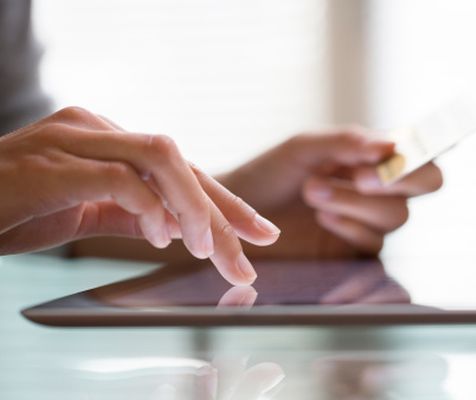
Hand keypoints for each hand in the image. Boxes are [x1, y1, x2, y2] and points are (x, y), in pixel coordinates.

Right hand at [0, 107, 279, 283]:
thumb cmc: (13, 207)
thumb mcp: (84, 213)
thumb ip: (131, 214)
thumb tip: (180, 228)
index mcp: (109, 141)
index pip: (181, 167)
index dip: (225, 201)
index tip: (259, 232)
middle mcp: (98, 129)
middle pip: (181, 162)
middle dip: (224, 209)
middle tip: (252, 251)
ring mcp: (75, 139)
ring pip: (161, 158)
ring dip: (194, 207)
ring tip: (209, 249)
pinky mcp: (53, 162)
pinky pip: (119, 178)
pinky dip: (149, 208)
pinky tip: (161, 236)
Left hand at [219, 128, 441, 257]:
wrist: (235, 215)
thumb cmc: (270, 174)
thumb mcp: (304, 148)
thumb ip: (346, 142)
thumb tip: (390, 145)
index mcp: (370, 156)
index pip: (419, 154)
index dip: (415, 158)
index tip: (384, 157)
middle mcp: (377, 187)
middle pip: (423, 186)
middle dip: (395, 181)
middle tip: (358, 177)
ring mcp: (367, 220)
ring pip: (396, 215)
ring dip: (358, 202)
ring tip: (313, 192)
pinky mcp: (353, 251)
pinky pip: (373, 243)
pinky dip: (351, 228)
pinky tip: (322, 218)